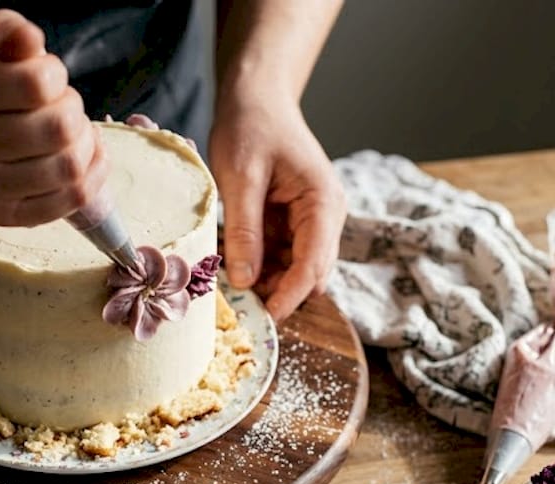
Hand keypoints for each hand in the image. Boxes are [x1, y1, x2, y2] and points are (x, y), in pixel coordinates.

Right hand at [0, 9, 106, 225]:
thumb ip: (12, 32)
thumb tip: (29, 41)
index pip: (34, 85)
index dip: (54, 74)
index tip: (46, 74)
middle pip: (57, 130)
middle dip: (72, 110)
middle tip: (60, 104)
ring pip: (68, 167)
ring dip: (84, 143)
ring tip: (71, 130)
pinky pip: (69, 202)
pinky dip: (92, 175)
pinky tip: (84, 155)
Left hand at [209, 96, 343, 321]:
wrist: (256, 97)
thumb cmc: (251, 126)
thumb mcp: (241, 177)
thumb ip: (245, 230)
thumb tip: (246, 281)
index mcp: (324, 204)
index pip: (314, 265)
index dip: (290, 295)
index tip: (262, 315)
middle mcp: (326, 217)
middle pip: (309, 274)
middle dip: (277, 290)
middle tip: (235, 299)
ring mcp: (310, 221)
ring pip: (293, 269)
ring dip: (265, 279)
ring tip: (228, 275)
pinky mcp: (292, 222)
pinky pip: (278, 255)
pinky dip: (258, 263)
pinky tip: (233, 258)